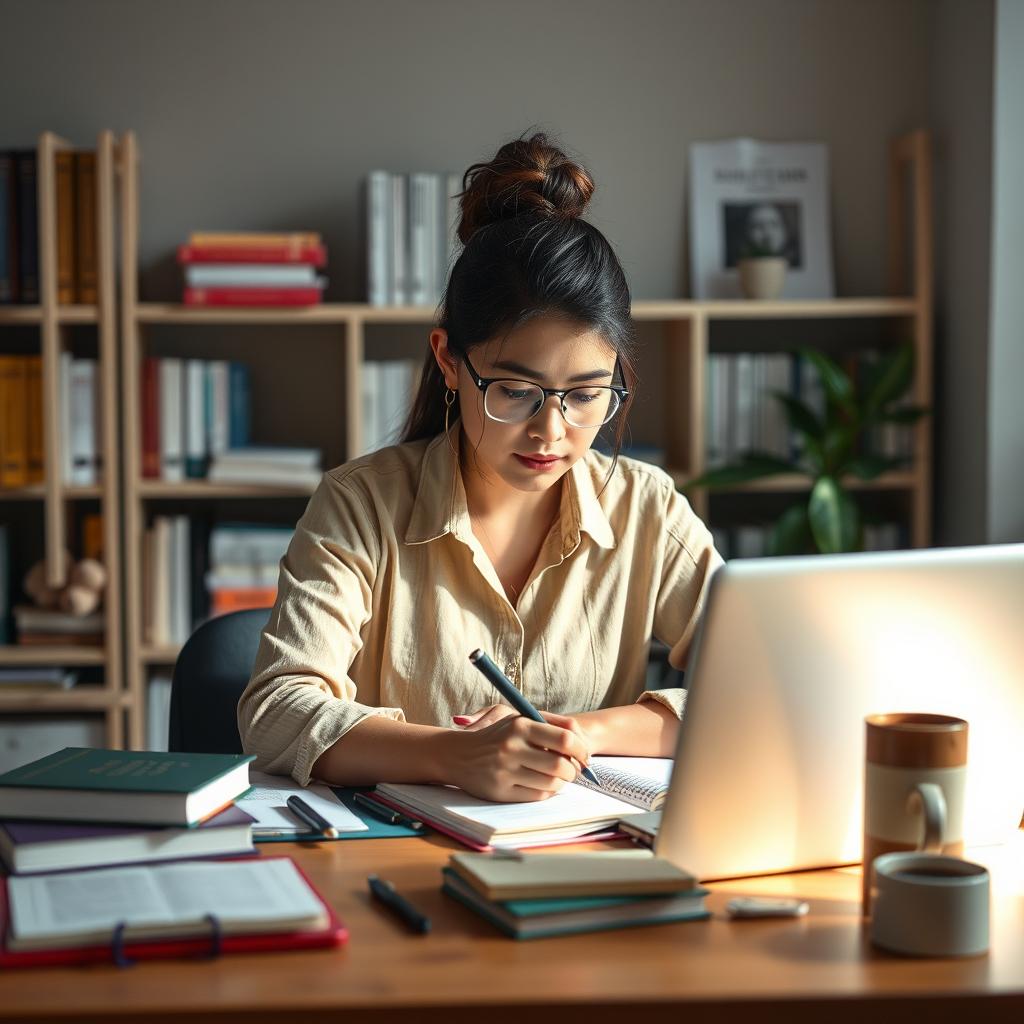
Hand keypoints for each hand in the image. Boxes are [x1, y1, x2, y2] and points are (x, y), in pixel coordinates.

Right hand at [444, 706, 591, 802]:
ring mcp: (506, 771)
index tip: (584, 755)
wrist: (458, 754)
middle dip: (574, 770)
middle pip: (561, 765)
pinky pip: (537, 795)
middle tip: (574, 770)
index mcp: (520, 726)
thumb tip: (579, 738)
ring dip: (562, 782)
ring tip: (559, 777)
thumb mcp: (517, 719)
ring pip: (551, 783)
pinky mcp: (501, 791)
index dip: (581, 749)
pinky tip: (543, 784)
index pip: (564, 739)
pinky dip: (547, 791)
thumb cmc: (496, 735)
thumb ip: (549, 723)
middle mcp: (512, 747)